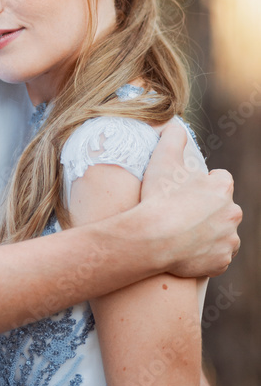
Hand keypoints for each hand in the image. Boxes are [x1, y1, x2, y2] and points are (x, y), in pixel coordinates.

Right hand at [140, 121, 241, 276]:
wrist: (152, 237)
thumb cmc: (159, 196)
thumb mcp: (162, 158)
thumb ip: (172, 137)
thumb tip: (175, 124)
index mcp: (223, 188)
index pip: (221, 180)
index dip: (204, 184)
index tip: (187, 190)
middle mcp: (233, 213)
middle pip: (223, 208)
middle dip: (208, 210)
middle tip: (182, 213)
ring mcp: (229, 239)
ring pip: (223, 234)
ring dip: (210, 233)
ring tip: (184, 234)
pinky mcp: (221, 262)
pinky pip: (217, 258)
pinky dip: (206, 255)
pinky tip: (187, 251)